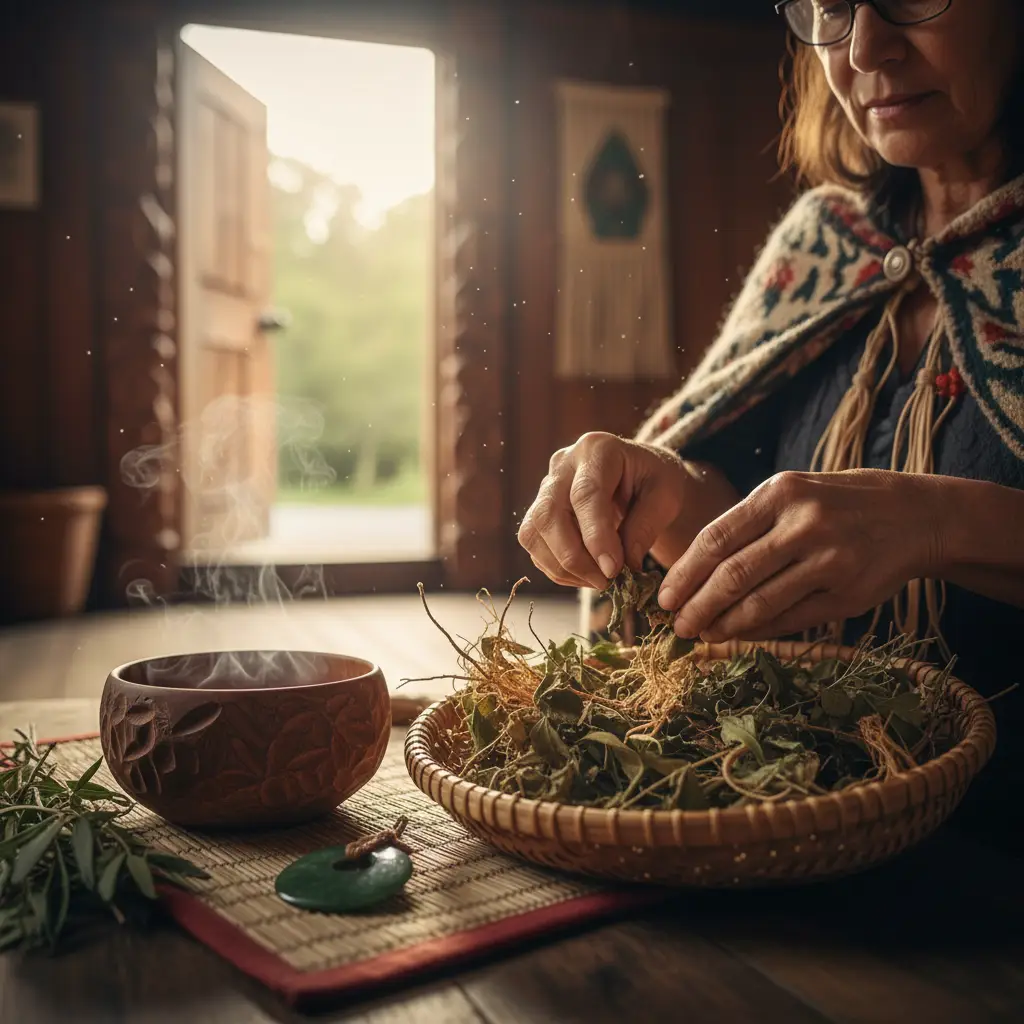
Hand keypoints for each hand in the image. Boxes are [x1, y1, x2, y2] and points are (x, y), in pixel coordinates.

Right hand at [517, 432, 694, 590]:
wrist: (638, 476)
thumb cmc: (654, 481)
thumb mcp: (665, 496)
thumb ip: (645, 527)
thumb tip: (621, 567)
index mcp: (597, 449)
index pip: (586, 494)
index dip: (596, 536)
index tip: (613, 570)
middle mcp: (562, 464)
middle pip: (549, 514)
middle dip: (574, 557)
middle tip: (606, 582)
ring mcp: (545, 488)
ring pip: (534, 533)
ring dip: (563, 567)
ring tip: (599, 581)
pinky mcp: (537, 512)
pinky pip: (534, 546)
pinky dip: (557, 569)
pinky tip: (585, 576)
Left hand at [657, 470, 939, 640]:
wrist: (913, 515)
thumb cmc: (833, 504)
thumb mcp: (790, 495)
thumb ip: (745, 526)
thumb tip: (691, 573)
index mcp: (779, 494)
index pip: (715, 538)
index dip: (684, 573)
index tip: (663, 597)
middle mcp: (803, 524)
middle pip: (732, 576)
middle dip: (697, 606)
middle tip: (677, 626)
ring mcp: (828, 561)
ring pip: (759, 603)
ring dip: (724, 625)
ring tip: (702, 634)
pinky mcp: (847, 595)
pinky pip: (790, 619)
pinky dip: (758, 631)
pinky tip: (739, 635)